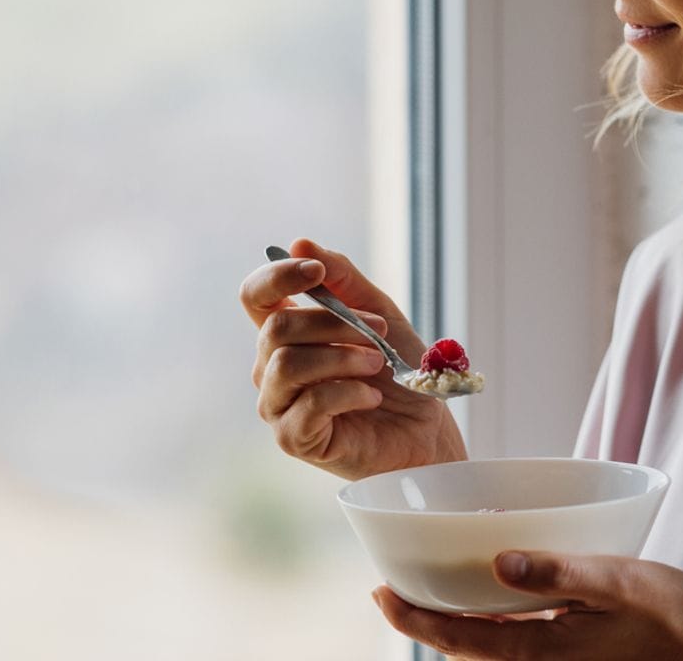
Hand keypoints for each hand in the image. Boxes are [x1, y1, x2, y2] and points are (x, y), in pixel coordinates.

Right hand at [240, 237, 466, 478]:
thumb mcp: (380, 312)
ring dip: (342, 357)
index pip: (255, 296)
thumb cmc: (400, 372)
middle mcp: (272, 368)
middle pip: (277, 328)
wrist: (427, 429)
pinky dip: (349, 392)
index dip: (277, 277)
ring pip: (287, 364)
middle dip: (336, 323)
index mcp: (288, 333)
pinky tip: (372, 396)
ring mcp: (279, 405)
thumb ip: (342, 279)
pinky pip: (309, 404)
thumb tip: (298, 243)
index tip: (316, 272)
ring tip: (378, 364)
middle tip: (380, 333)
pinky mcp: (294, 439)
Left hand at [371, 551, 682, 659]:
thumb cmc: (669, 615)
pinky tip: (495, 600)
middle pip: (463, 650)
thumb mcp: (616, 582)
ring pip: (486, 653)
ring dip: (455, 626)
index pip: (458, 640)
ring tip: (434, 592)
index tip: (380, 595)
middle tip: (394, 589)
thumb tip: (497, 562)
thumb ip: (557, 572)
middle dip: (425, 622)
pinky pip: (512, 649)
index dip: (413, 620)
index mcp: (540, 650)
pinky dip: (489, 628)